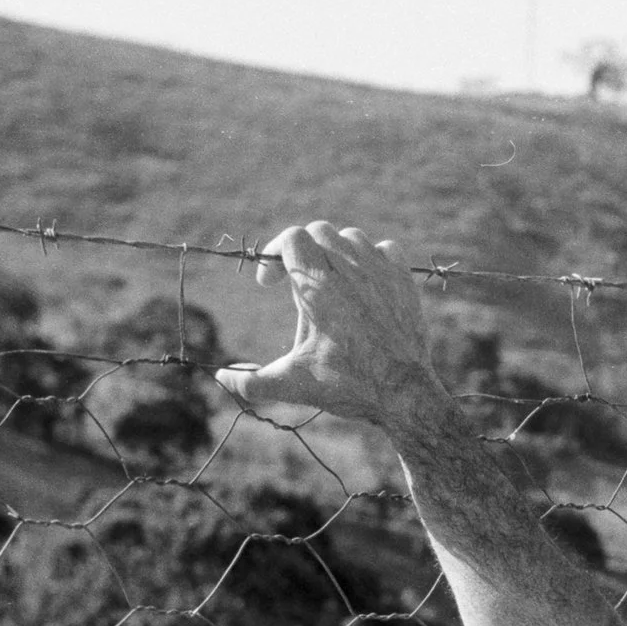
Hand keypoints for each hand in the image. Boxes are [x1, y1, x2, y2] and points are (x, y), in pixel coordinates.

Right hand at [215, 221, 439, 423]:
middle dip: (301, 251)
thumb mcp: (292, 384)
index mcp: (318, 286)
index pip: (291, 238)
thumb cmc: (346, 386)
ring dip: (335, 251)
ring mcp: (380, 273)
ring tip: (328, 281)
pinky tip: (364, 281)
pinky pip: (387, 249)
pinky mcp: (404, 282)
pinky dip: (372, 258)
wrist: (404, 394)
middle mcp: (350, 270)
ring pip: (352, 237)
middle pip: (318, 231)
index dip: (273, 254)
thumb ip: (251, 381)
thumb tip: (221, 377)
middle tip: (295, 282)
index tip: (269, 285)